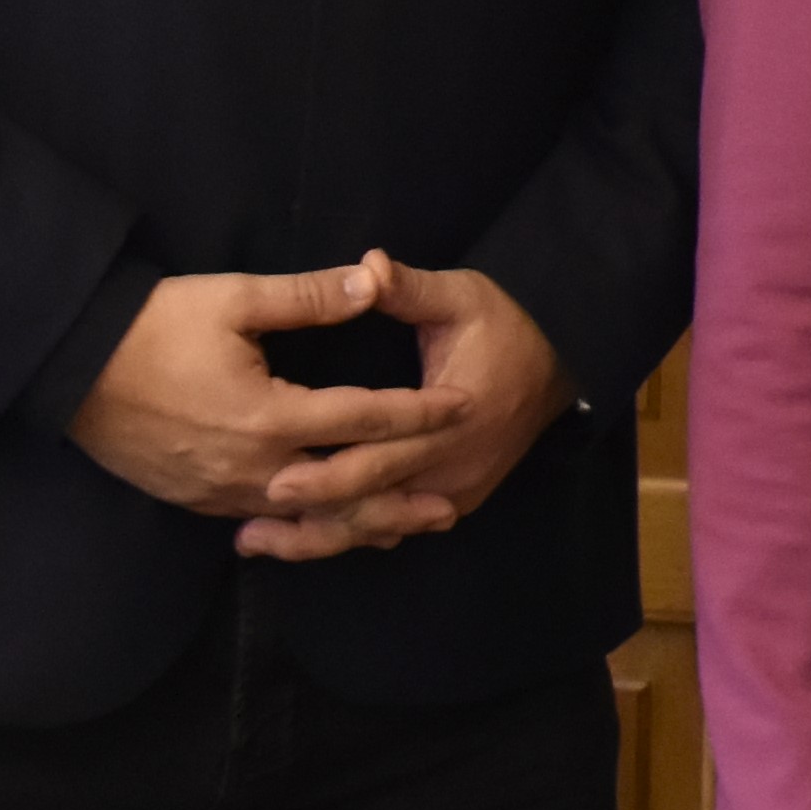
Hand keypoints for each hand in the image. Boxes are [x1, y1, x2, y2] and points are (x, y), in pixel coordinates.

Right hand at [68, 262, 458, 520]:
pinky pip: (265, 521)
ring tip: (404, 530)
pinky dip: (305, 528)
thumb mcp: (232, 299)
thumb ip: (309, 298)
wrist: (66, 367)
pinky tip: (329, 528)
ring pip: (306, 517)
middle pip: (344, 490)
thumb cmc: (150, 326)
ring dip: (357, 523)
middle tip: (450, 505)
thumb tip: (373, 281)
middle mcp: (251, 466)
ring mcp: (219, 491)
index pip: (364, 418)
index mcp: (268, 415)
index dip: (419, 413)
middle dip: (400, 496)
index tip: (463, 406)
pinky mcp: (195, 500)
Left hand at [237, 254, 571, 559]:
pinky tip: (305, 539)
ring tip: (257, 544)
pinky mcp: (456, 499)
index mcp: (449, 419)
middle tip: (247, 530)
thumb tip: (367, 266)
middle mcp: (452, 467)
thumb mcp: (461, 297)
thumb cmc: (506, 326)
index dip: (326, 473)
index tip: (272, 480)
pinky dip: (352, 535)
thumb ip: (410, 288)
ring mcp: (456, 490)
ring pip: (380, 527)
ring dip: (321, 539)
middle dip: (308, 518)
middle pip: (371, 505)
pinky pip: (398, 526)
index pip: (379, 457)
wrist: (563, 364)